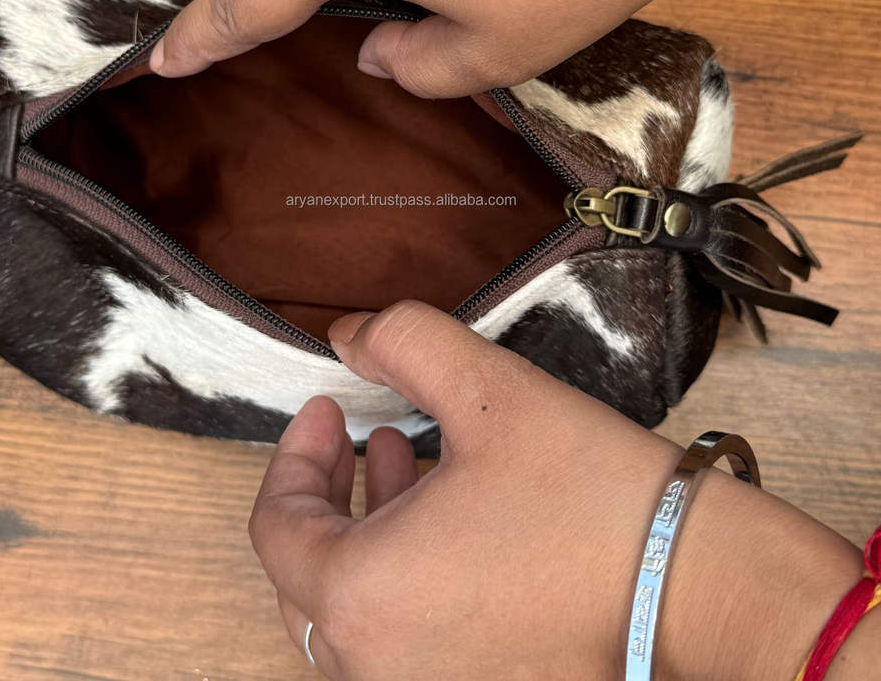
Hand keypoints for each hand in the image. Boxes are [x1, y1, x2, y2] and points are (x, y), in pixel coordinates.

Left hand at [248, 301, 863, 679]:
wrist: (703, 588)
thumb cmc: (592, 496)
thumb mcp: (488, 388)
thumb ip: (401, 341)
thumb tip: (348, 334)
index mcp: (364, 597)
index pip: (278, 525)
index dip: (294, 454)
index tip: (329, 407)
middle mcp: (381, 665)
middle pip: (305, 575)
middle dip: (326, 490)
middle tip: (358, 432)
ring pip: (352, 609)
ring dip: (364, 529)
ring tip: (399, 459)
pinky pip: (404, 636)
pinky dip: (403, 574)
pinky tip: (447, 516)